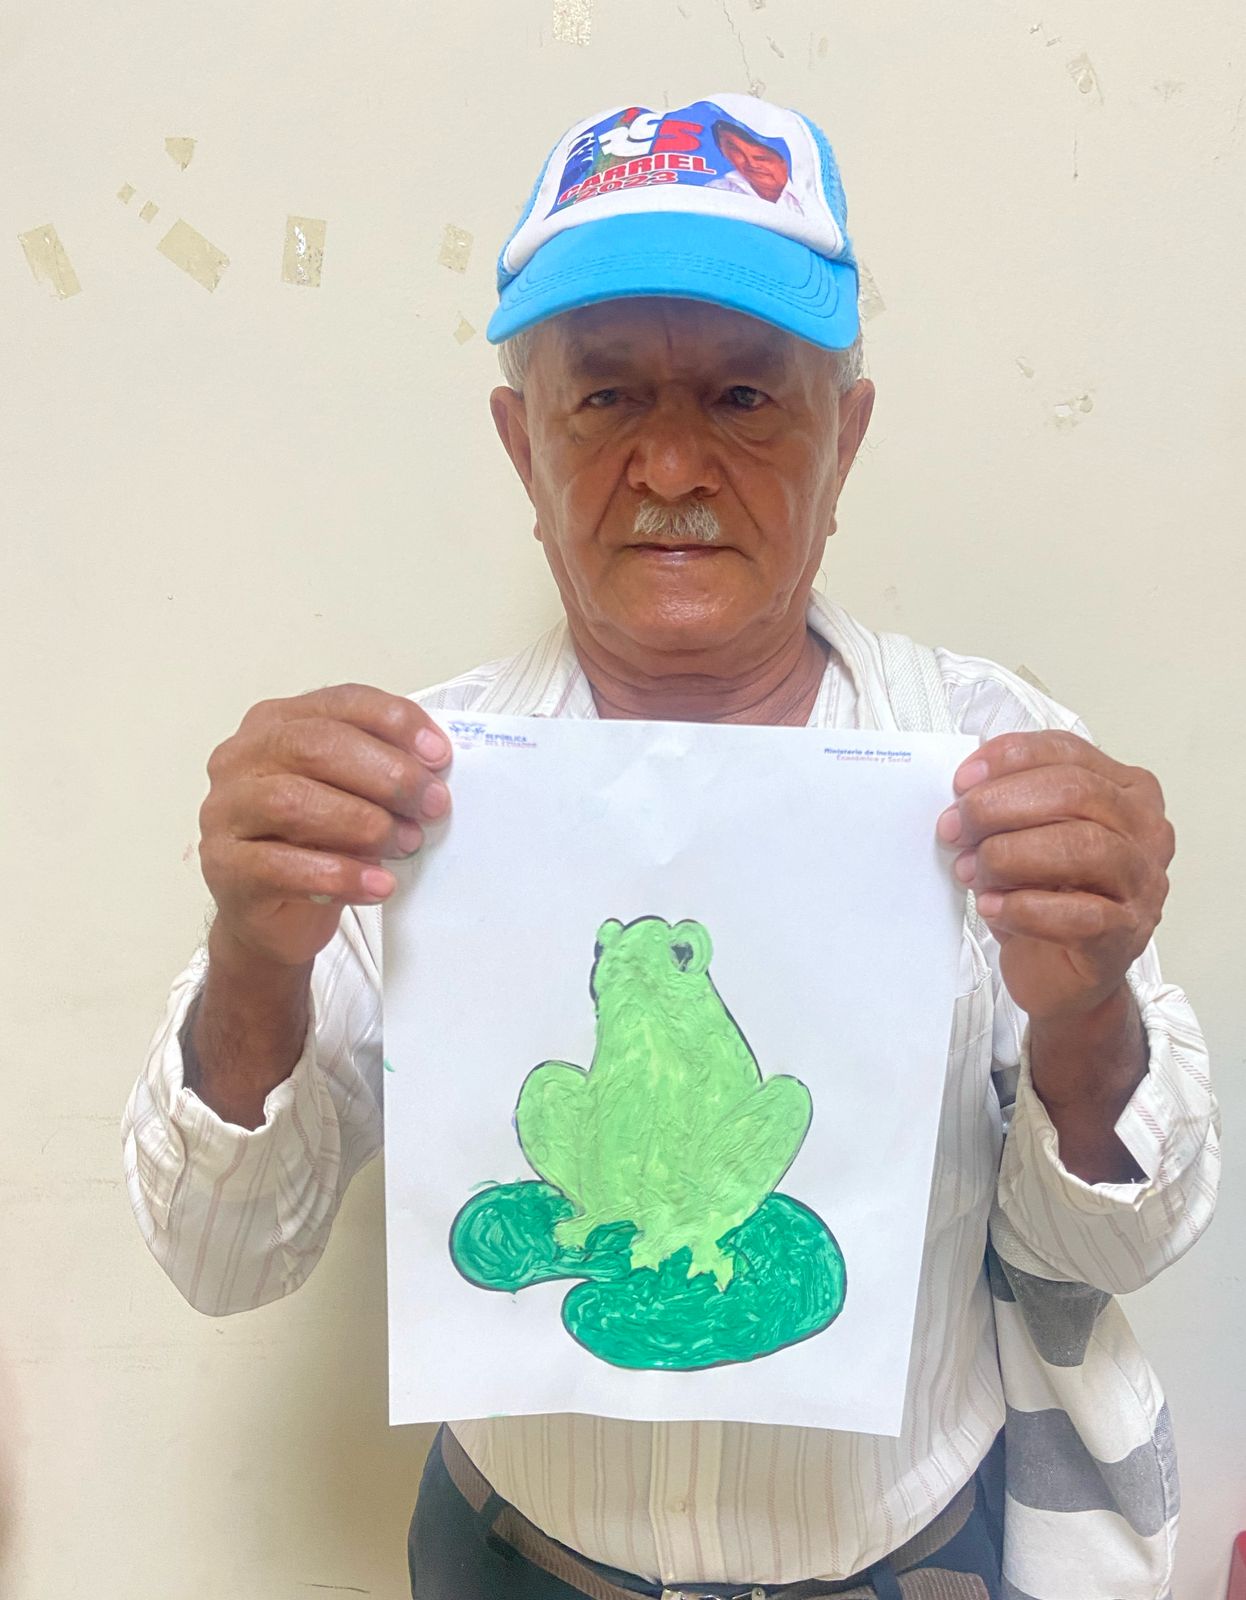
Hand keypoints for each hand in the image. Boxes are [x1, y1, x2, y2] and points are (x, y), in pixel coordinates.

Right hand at [198, 684, 451, 967]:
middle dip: (386, 774)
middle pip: (315, 746)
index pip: (339, 702)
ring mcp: (225, 812)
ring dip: (363, 823)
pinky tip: (378, 884)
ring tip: (406, 844)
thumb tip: (433, 770)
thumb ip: (380, 773)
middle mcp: (241, 759)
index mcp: (276, 724)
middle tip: (431, 805)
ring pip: (292, 802)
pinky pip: (281, 867)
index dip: (394, 722)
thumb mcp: (352, 797)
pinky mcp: (224, 867)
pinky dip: (340, 875)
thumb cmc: (316, 846)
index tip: (439, 755)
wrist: (274, 917)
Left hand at [936, 731, 1173, 1023]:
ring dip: (1010, 856)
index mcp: (1126, 791)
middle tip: (955, 827)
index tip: (963, 781)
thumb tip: (963, 793)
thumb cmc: (1046, 895)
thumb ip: (1009, 805)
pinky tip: (992, 907)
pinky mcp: (1125, 936)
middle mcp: (1145, 832)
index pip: (1069, 752)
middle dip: (1002, 806)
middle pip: (1077, 794)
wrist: (1061, 973)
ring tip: (969, 869)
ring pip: (1083, 849)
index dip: (1011, 759)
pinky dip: (1024, 908)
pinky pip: (1080, 915)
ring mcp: (1142, 885)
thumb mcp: (1027, 835)